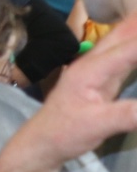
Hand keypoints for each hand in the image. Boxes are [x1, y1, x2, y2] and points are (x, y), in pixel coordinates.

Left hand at [14, 12, 136, 168]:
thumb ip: (129, 115)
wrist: (43, 141)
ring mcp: (97, 71)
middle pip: (121, 37)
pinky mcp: (102, 81)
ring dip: (135, 30)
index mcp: (92, 69)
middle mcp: (94, 64)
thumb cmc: (65, 131)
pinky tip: (136, 42)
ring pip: (120, 44)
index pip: (127, 49)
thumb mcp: (98, 125)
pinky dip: (134, 47)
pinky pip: (123, 58)